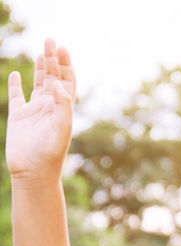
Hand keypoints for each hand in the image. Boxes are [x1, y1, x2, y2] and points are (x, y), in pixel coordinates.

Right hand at [6, 38, 75, 183]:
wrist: (34, 171)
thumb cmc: (50, 153)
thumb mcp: (61, 128)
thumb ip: (62, 105)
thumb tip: (56, 83)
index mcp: (63, 109)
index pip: (67, 82)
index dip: (66, 65)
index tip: (62, 48)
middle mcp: (50, 108)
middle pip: (53, 78)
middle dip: (53, 59)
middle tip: (50, 40)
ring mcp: (34, 111)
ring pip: (38, 84)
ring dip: (40, 68)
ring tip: (41, 52)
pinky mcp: (18, 116)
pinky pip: (17, 96)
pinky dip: (16, 84)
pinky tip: (16, 75)